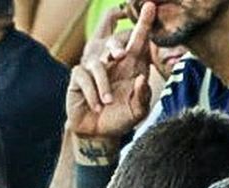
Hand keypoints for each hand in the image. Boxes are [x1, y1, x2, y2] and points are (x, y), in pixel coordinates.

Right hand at [67, 1, 155, 140]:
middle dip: (117, 43)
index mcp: (133, 65)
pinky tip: (97, 107)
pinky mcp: (78, 79)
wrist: (98, 133)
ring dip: (104, 84)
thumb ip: (143, 95)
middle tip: (121, 55)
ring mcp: (94, 69)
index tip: (150, 6)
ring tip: (108, 102)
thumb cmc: (121, 118)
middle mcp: (114, 63)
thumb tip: (141, 78)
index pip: (139, 40)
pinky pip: (84, 78)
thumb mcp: (138, 110)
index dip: (144, 23)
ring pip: (97, 63)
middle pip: (114, 41)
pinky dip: (92, 93)